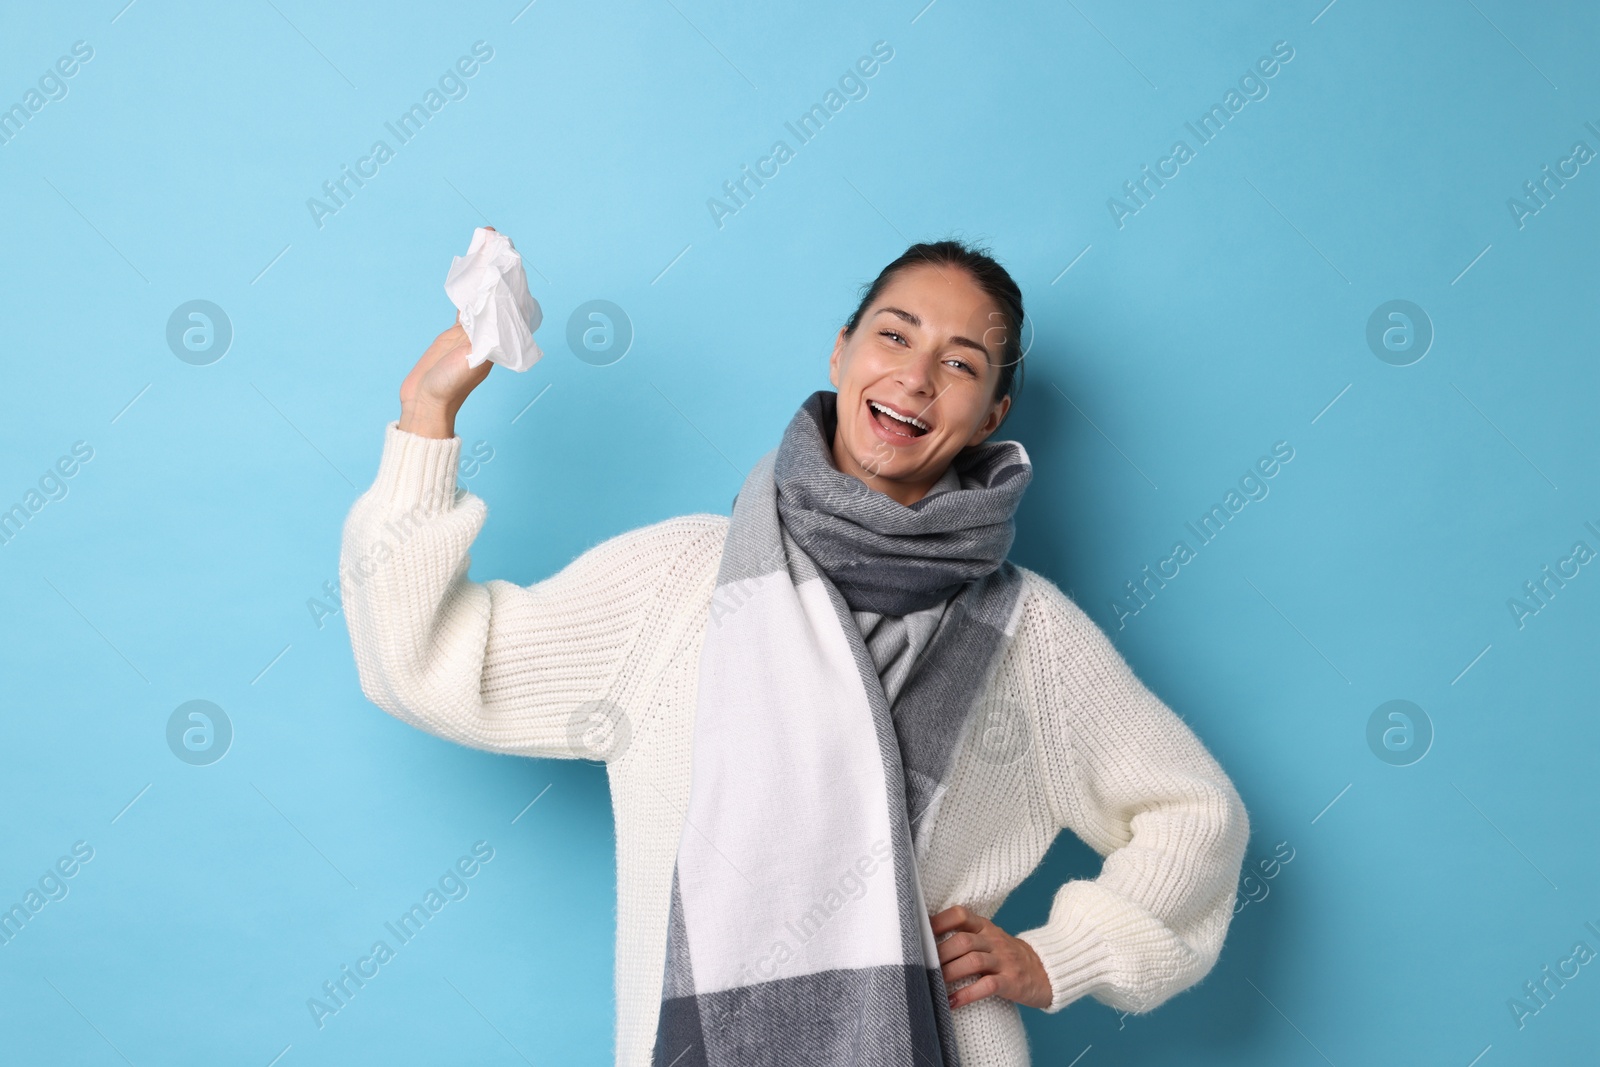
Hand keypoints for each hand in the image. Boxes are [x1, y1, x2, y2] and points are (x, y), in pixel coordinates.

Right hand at [398, 228, 496, 438]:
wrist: (426, 404)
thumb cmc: (448, 389)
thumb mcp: (467, 364)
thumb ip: (479, 342)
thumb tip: (492, 314)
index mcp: (498, 340)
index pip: (508, 303)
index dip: (510, 278)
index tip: (509, 255)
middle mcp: (490, 333)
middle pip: (497, 294)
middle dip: (498, 267)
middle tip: (497, 237)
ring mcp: (474, 331)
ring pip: (481, 294)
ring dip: (483, 272)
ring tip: (484, 243)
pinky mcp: (457, 333)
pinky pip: (466, 303)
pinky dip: (468, 286)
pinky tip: (470, 269)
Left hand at [930, 904, 1051, 1010]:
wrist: (1046, 971)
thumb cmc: (1007, 956)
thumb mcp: (989, 939)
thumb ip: (965, 937)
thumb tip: (926, 942)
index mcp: (986, 927)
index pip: (961, 914)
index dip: (939, 921)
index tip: (920, 932)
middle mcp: (994, 940)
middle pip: (963, 941)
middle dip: (939, 954)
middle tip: (921, 966)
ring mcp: (1004, 961)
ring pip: (973, 961)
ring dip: (949, 973)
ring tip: (932, 983)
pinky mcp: (1012, 982)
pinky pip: (987, 987)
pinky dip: (966, 995)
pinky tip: (951, 1002)